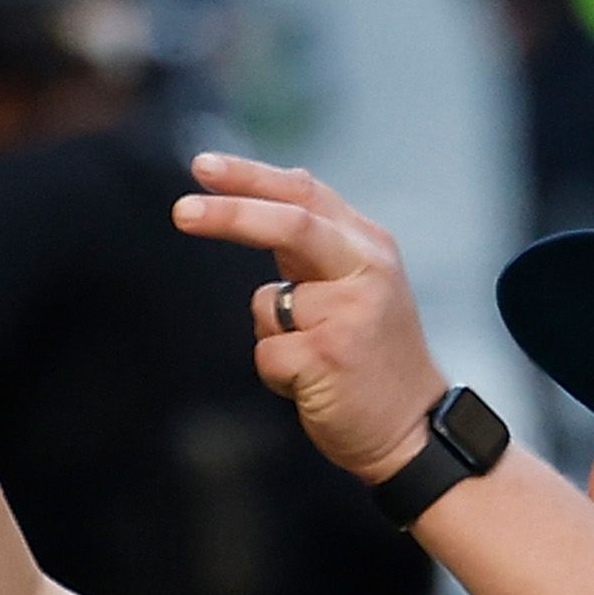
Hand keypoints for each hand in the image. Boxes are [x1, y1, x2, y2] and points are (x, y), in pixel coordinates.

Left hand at [171, 151, 450, 483]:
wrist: (413, 428)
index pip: (305, 194)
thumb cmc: (373, 357)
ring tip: (316, 358)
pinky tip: (314, 384)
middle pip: (289, 224)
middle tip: (180, 211)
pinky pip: (266, 351)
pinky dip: (276, 372)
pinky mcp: (329, 356)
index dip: (251, 176)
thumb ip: (318, 243)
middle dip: (231, 214)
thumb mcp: (360, 285)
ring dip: (274, 334)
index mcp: (369, 247)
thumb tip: (272, 187)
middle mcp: (366, 271)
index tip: (202, 166)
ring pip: (267, 303)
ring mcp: (350, 313)